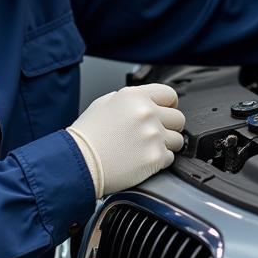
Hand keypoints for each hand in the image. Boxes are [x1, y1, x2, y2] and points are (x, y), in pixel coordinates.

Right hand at [67, 83, 184, 197]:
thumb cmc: (87, 135)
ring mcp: (152, 136)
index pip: (170, 95)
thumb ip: (132, 100)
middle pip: (178, 118)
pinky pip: (170, 158)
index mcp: (135, 96)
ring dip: (166, 145)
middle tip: (153, 134)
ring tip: (146, 149)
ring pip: (178, 140)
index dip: (169, 105)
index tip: (165, 113)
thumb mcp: (105, 103)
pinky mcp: (154, 157)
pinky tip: (142, 160)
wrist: (78, 162)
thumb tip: (148, 102)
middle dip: (169, 127)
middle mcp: (147, 113)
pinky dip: (159, 161)